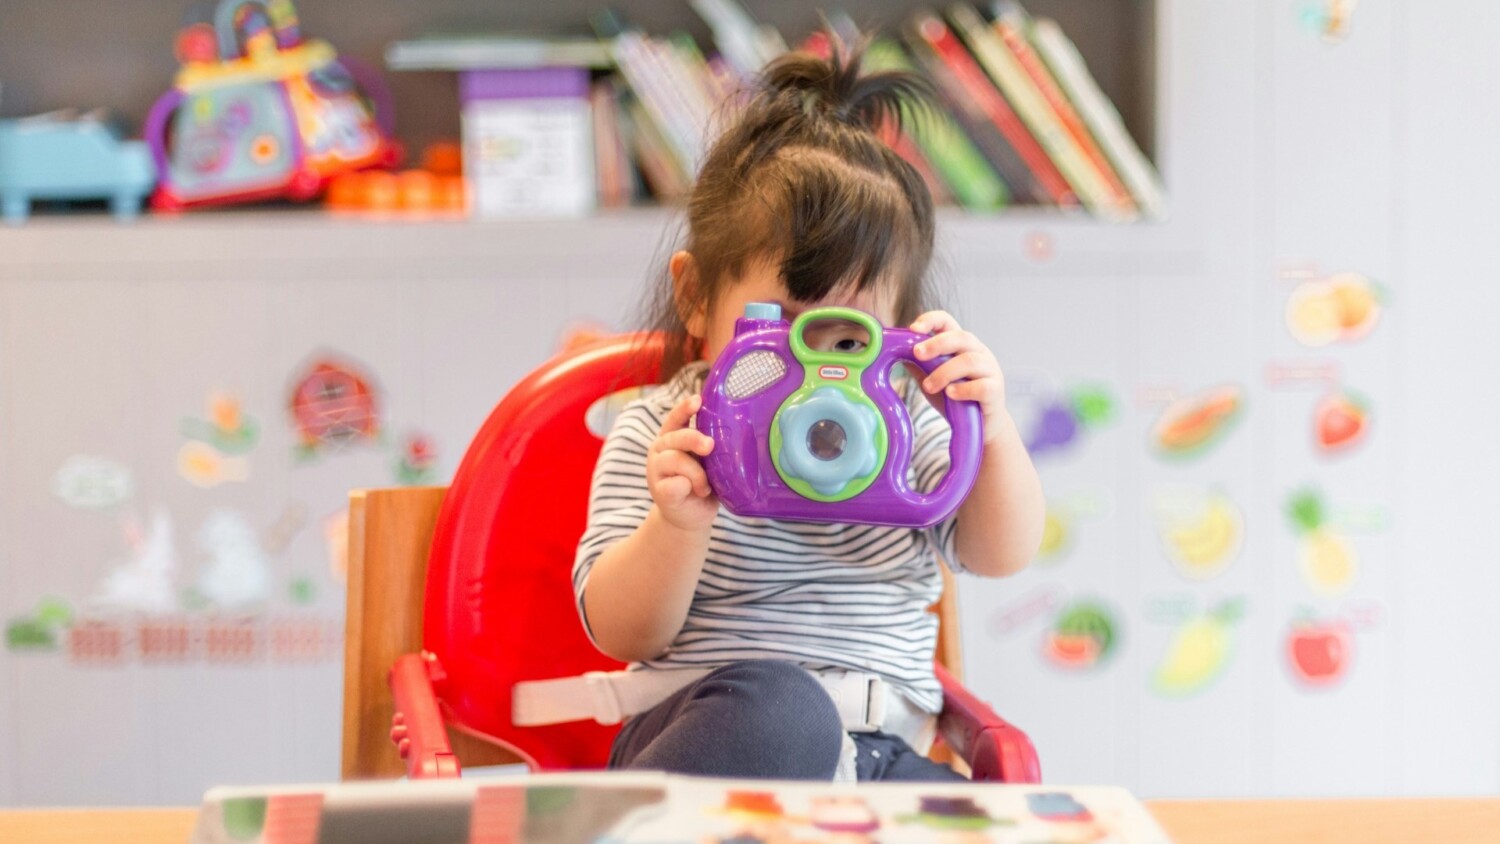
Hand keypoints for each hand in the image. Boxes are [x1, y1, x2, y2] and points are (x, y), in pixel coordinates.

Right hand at [648, 394, 718, 530]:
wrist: (690, 517)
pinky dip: (687, 487)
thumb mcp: (708, 463)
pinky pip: (674, 484)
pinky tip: (693, 492)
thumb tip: (736, 436)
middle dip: (694, 439)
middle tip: (710, 446)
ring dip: (696, 474)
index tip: (698, 399)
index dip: (685, 407)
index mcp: (673, 437)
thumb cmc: (703, 484)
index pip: (677, 417)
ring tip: (705, 487)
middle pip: (677, 437)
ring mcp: (656, 470)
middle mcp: (661, 449)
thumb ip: (712, 449)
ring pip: (676, 460)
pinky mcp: (659, 491)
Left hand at [910, 311, 1010, 445]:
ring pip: (969, 361)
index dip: (931, 320)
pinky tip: (950, 394)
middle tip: (917, 353)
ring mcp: (990, 370)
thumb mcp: (932, 380)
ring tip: (928, 386)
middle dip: (936, 344)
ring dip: (944, 372)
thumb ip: (918, 366)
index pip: (948, 322)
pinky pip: (981, 386)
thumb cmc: (955, 399)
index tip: (913, 329)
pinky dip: (963, 390)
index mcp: (961, 345)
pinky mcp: (996, 391)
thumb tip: (894, 353)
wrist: (981, 426)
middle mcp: (978, 352)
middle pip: (961, 337)